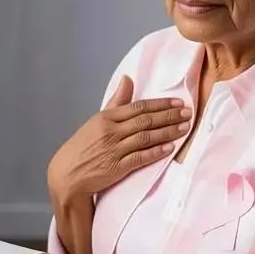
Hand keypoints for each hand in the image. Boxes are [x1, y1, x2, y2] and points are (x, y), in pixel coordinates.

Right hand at [46, 76, 190, 199]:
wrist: (67, 175)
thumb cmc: (82, 147)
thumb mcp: (96, 121)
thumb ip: (115, 101)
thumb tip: (127, 79)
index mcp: (105, 117)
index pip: (138, 107)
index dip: (161, 104)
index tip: (178, 102)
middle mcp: (110, 131)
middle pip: (145, 120)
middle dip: (170, 116)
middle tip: (188, 113)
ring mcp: (114, 150)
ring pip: (146, 137)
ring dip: (168, 132)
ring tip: (184, 128)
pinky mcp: (116, 167)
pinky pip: (140, 157)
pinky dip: (156, 152)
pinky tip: (170, 148)